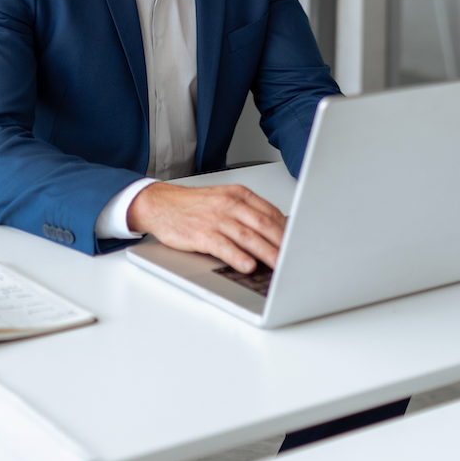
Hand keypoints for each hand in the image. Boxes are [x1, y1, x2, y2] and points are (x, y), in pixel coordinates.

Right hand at [127, 182, 286, 273]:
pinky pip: (224, 246)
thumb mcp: (224, 199)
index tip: (299, 243)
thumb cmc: (194, 205)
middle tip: (297, 258)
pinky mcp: (201, 234)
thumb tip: (276, 230)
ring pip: (248, 237)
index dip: (287, 230)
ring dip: (267, 253)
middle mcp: (229, 204)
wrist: (160, 204)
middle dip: (283, 244)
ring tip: (281, 266)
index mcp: (238, 194)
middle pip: (263, 225)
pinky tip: (248, 266)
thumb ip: (248, 212)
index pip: (270, 212)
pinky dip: (238, 257)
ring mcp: (215, 218)